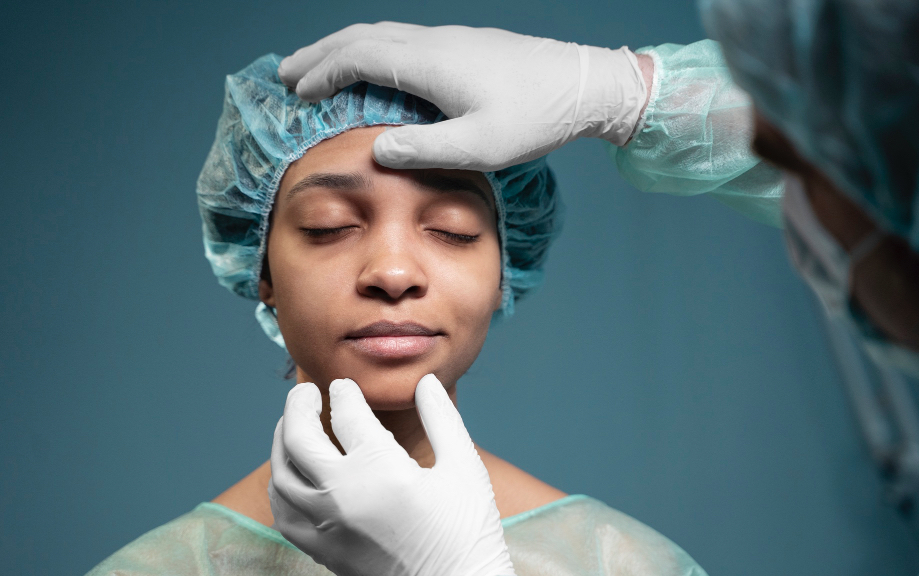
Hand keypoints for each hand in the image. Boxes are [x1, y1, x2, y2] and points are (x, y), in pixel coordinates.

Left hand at [268, 374, 515, 575]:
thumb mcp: (463, 465)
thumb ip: (441, 417)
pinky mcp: (323, 552)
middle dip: (297, 406)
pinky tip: (290, 476)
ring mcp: (326, 526)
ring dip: (282, 443)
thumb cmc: (467, 531)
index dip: (344, 394)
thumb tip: (424, 381)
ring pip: (282, 475)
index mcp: (379, 468)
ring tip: (291, 426)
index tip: (344, 386)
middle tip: (304, 392)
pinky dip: (280, 488)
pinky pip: (284, 514)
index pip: (346, 414)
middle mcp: (341, 494)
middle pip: (299, 437)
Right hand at [278, 22, 647, 169]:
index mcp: (429, 63)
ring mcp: (448, 40)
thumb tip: (378, 149)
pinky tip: (375, 69)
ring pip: (381, 34)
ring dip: (344, 49)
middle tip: (286, 73)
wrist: (583, 85)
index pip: (358, 58)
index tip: (296, 92)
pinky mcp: (463, 46)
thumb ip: (424, 149)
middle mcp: (432, 43)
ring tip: (318, 67)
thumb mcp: (479, 147)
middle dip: (319, 54)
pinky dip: (372, 51)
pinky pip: (401, 40)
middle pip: (361, 37)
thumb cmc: (535, 118)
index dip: (322, 73)